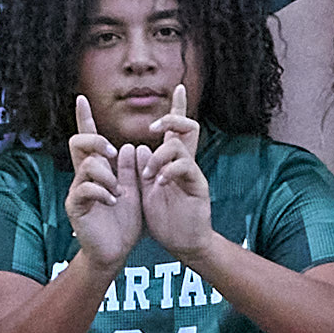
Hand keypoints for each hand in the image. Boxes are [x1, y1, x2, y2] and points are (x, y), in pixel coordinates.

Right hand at [62, 96, 143, 271]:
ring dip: (107, 175)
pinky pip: (86, 188)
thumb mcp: (133, 190)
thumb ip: (130, 169)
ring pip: (87, 164)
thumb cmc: (124, 222)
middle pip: (79, 141)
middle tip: (113, 153)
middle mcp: (84, 175)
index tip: (82, 98)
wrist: (115, 251)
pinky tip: (113, 201)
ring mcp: (78, 190)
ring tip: (118, 192)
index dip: (85, 117)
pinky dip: (103, 191)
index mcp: (99, 169)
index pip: (89, 138)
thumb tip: (128, 146)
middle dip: (97, 140)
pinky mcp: (75, 206)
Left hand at [135, 90, 218, 257]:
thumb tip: (136, 148)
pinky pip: (184, 167)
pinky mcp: (198, 187)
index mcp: (173, 162)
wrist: (184, 245)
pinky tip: (157, 184)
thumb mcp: (147, 191)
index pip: (178, 129)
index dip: (179, 108)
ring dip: (159, 156)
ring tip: (148, 175)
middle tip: (155, 130)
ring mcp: (193, 173)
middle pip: (189, 126)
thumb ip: (141, 170)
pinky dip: (167, 171)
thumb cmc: (166, 219)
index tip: (178, 87)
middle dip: (173, 118)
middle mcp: (186, 163)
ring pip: (180, 145)